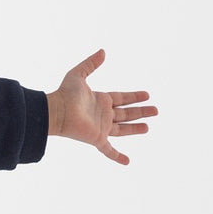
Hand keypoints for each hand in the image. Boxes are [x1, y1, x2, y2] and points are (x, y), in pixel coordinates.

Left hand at [47, 49, 156, 164]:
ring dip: (135, 129)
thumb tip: (103, 51)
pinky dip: (117, 157)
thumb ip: (91, 64)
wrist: (56, 111)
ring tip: (148, 127)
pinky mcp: (97, 138)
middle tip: (156, 110)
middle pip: (126, 113)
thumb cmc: (64, 94)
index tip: (147, 95)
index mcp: (101, 100)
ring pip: (122, 129)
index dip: (134, 96)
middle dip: (141, 112)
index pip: (122, 98)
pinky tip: (127, 162)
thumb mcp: (78, 74)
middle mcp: (103, 114)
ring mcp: (101, 127)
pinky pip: (108, 150)